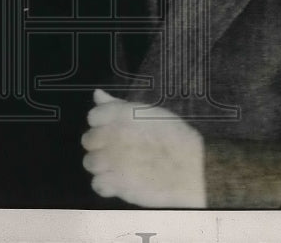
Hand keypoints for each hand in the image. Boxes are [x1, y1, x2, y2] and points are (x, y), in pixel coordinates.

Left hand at [81, 89, 205, 207]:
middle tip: (117, 150)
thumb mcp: (149, 113)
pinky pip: (97, 184)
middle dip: (100, 145)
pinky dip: (106, 185)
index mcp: (121, 115)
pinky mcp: (116, 184)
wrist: (193, 169)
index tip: (115, 130)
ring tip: (119, 167)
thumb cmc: (175, 137)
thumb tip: (97, 95)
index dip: (102, 123)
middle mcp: (112, 135)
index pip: (93, 116)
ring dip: (101, 165)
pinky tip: (119, 181)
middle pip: (88, 140)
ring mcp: (112, 161)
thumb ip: (118, 105)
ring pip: (89, 163)